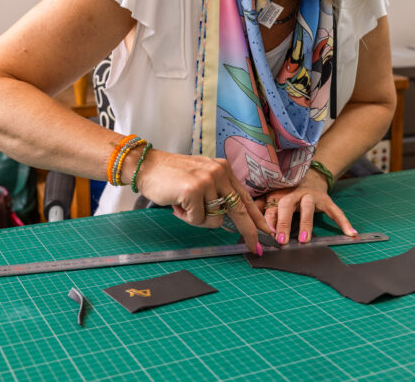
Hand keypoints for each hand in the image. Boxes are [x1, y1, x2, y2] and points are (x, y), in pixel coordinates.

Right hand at [134, 149, 273, 254]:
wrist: (147, 166)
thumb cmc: (172, 176)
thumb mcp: (201, 178)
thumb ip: (217, 192)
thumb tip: (233, 218)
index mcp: (224, 169)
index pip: (245, 197)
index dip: (257, 217)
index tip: (267, 232)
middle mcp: (219, 172)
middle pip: (240, 210)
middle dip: (249, 232)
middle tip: (254, 248)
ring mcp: (207, 181)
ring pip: (215, 219)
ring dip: (199, 219)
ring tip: (185, 206)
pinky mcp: (194, 191)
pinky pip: (198, 220)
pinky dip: (186, 218)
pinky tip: (177, 205)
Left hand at [257, 169, 357, 244]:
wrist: (311, 175)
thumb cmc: (286, 191)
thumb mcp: (271, 196)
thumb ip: (259, 207)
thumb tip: (243, 221)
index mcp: (278, 195)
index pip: (270, 208)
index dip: (268, 222)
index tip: (265, 237)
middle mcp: (294, 193)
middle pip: (287, 205)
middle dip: (284, 222)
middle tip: (281, 240)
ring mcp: (311, 196)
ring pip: (308, 208)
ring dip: (306, 224)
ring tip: (305, 240)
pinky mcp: (326, 200)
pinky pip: (335, 211)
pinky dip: (343, 222)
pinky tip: (350, 233)